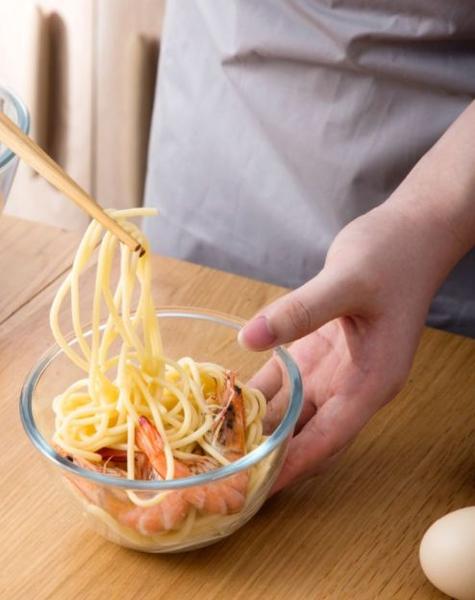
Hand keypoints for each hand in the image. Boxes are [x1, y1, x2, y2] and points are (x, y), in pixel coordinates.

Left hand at [239, 204, 443, 492]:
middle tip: (225, 473)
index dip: (294, 466)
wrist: (409, 232)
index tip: (257, 489)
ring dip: (258, 425)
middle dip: (271, 455)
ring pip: (292, 408)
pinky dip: (257, 390)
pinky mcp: (317, 350)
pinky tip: (225, 397)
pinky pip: (283, 378)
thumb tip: (249, 338)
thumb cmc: (392, 256)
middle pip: (308, 433)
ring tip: (214, 444)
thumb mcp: (347, 282)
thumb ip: (300, 311)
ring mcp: (333, 368)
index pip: (329, 438)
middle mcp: (351, 384)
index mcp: (371, 381)